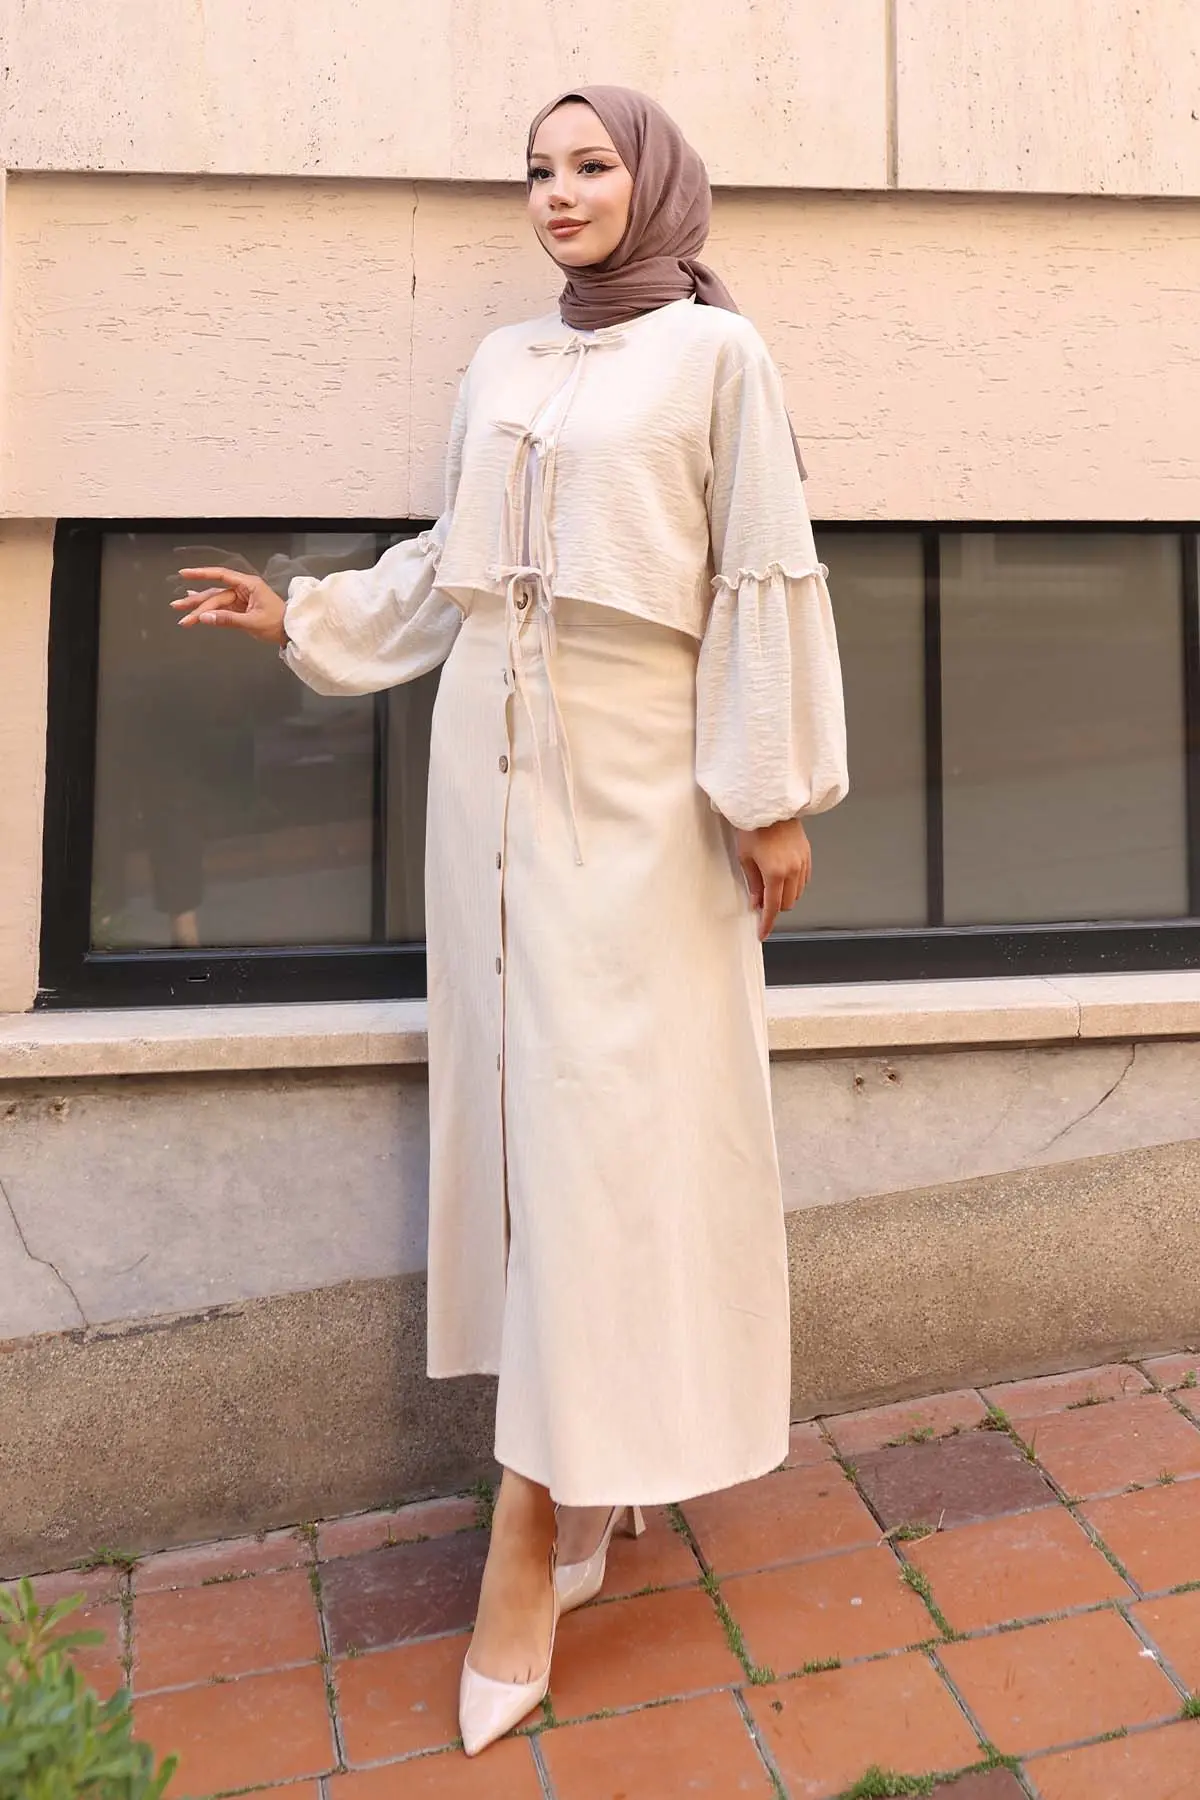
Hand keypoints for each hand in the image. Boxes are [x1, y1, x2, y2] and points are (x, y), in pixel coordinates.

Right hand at [172, 566, 286, 645]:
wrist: (292, 632)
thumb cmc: (278, 624)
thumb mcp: (253, 622)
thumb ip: (228, 619)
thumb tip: (205, 618)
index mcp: (248, 585)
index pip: (220, 575)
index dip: (201, 574)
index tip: (185, 574)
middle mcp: (243, 589)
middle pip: (215, 594)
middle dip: (196, 602)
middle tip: (177, 607)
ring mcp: (242, 599)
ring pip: (216, 602)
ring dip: (199, 608)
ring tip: (181, 612)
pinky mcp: (241, 609)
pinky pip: (221, 608)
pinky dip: (208, 610)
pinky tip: (196, 608)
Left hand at [735, 818, 811, 940]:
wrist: (769, 804)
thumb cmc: (753, 827)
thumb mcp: (745, 857)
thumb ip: (753, 883)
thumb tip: (757, 902)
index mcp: (775, 873)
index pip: (772, 907)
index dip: (767, 923)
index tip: (763, 933)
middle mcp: (793, 870)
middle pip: (786, 903)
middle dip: (774, 907)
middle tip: (760, 900)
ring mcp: (802, 862)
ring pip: (797, 893)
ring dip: (785, 896)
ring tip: (770, 886)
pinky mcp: (807, 854)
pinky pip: (804, 879)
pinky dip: (794, 884)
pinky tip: (783, 878)